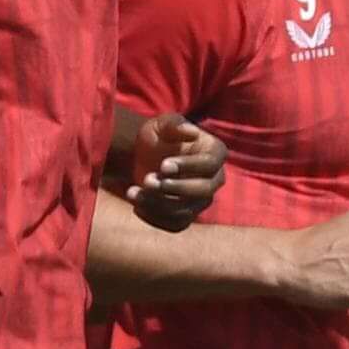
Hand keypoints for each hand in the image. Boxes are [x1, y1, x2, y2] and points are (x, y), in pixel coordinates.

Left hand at [117, 113, 223, 230]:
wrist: (144, 156)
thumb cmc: (157, 136)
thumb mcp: (161, 124)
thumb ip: (174, 124)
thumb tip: (191, 132)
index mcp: (215, 153)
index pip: (210, 164)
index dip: (188, 167)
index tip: (163, 165)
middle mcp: (214, 179)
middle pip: (204, 191)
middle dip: (175, 188)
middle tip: (148, 180)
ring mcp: (202, 200)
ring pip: (188, 210)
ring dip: (159, 204)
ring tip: (133, 192)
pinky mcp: (186, 215)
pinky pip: (176, 224)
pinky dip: (155, 218)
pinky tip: (137, 205)